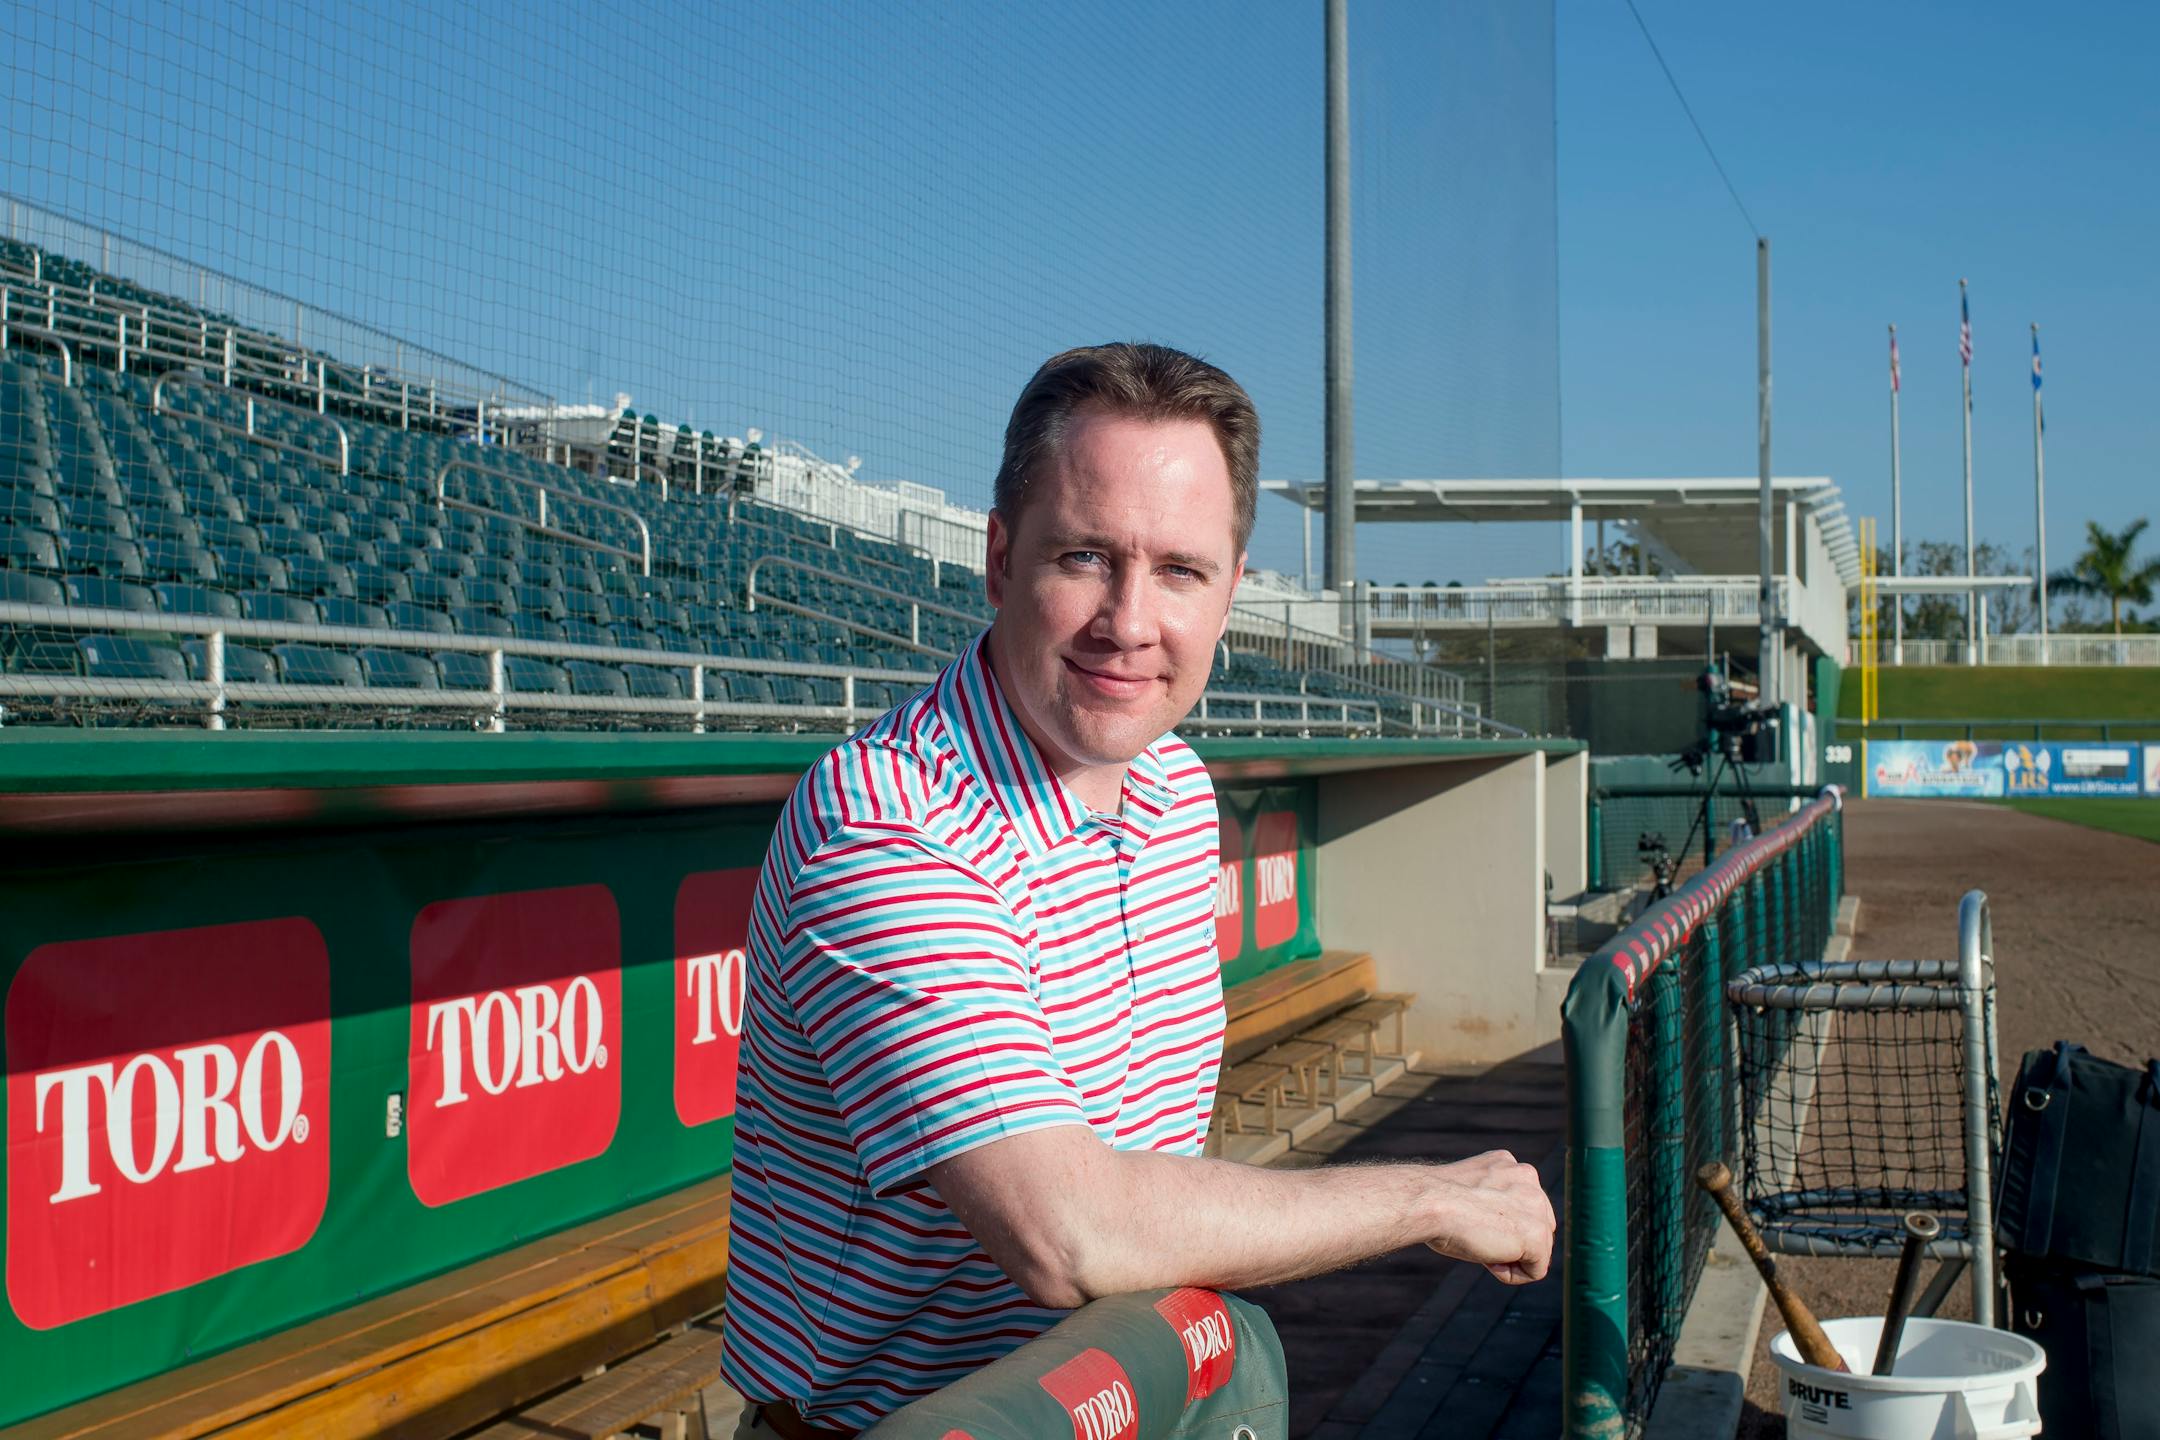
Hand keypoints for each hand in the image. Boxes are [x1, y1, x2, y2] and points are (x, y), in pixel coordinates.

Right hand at [1423, 1150, 1554, 1284]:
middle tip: (1476, 1237)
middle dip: (1510, 1241)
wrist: (1429, 1202)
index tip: (1472, 1223)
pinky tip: (1488, 1260)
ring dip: (1509, 1258)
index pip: (1521, 1205)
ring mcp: (1536, 1206)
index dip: (1498, 1225)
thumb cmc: (1435, 1202)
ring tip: (1481, 1245)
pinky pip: (1535, 1270)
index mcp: (1509, 1164)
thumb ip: (1490, 1201)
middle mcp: (1528, 1178)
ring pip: (1538, 1248)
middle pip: (1536, 1225)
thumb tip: (1500, 1230)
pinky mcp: (1537, 1234)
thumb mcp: (1468, 1192)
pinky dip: (1511, 1275)